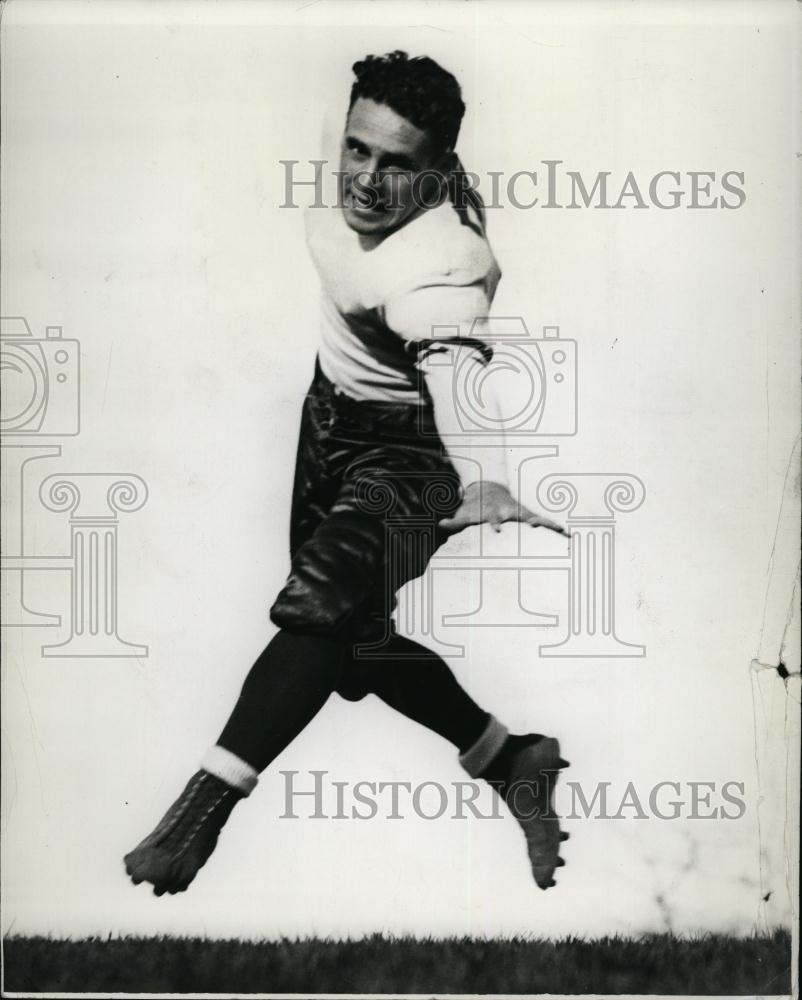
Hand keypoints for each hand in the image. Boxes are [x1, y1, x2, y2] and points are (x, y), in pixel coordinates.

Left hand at [438, 481, 569, 536]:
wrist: (489, 490)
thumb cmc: (475, 508)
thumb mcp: (464, 514)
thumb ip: (453, 521)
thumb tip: (440, 524)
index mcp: (494, 514)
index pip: (495, 520)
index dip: (495, 524)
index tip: (497, 530)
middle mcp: (510, 512)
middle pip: (521, 517)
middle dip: (529, 522)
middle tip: (535, 527)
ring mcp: (521, 514)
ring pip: (538, 518)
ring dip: (548, 525)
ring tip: (563, 531)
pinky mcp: (529, 516)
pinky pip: (545, 522)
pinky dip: (555, 528)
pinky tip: (569, 535)